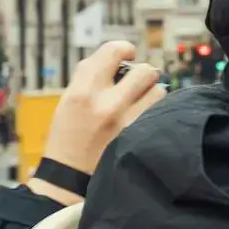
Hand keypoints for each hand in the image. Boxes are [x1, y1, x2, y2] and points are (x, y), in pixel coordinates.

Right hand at [27, 41, 164, 206]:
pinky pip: (161, 112)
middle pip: (145, 70)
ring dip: (152, 93)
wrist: (70, 178)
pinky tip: (146, 118)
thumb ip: (90, 76)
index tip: (127, 55)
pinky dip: (157, 111)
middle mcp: (107, 104)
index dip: (124, 49)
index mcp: (82, 91)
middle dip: (142, 73)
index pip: (114, 51)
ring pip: (159, 90)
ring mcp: (128, 122)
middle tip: (136, 82)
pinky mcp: (141, 138)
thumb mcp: (68, 102)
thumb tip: (118, 56)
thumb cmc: (69, 136)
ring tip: (140, 102)